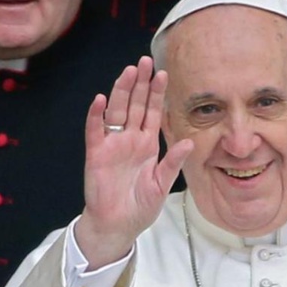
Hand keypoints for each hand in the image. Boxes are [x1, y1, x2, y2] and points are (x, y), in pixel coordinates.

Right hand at [77, 56, 192, 268]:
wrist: (118, 225)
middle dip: (140, 83)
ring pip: (116, 112)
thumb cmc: (140, 207)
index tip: (163, 74)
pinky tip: (102, 100)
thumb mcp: (162, 185)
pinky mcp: (97, 154)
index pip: (152, 113)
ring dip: (121, 91)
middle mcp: (129, 140)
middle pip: (134, 105)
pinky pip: (95, 131)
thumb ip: (173, 163)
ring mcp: (112, 145)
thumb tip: (190, 143)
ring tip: (129, 72)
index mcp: (147, 145)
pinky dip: (97, 115)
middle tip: (145, 61)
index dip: (156, 94)